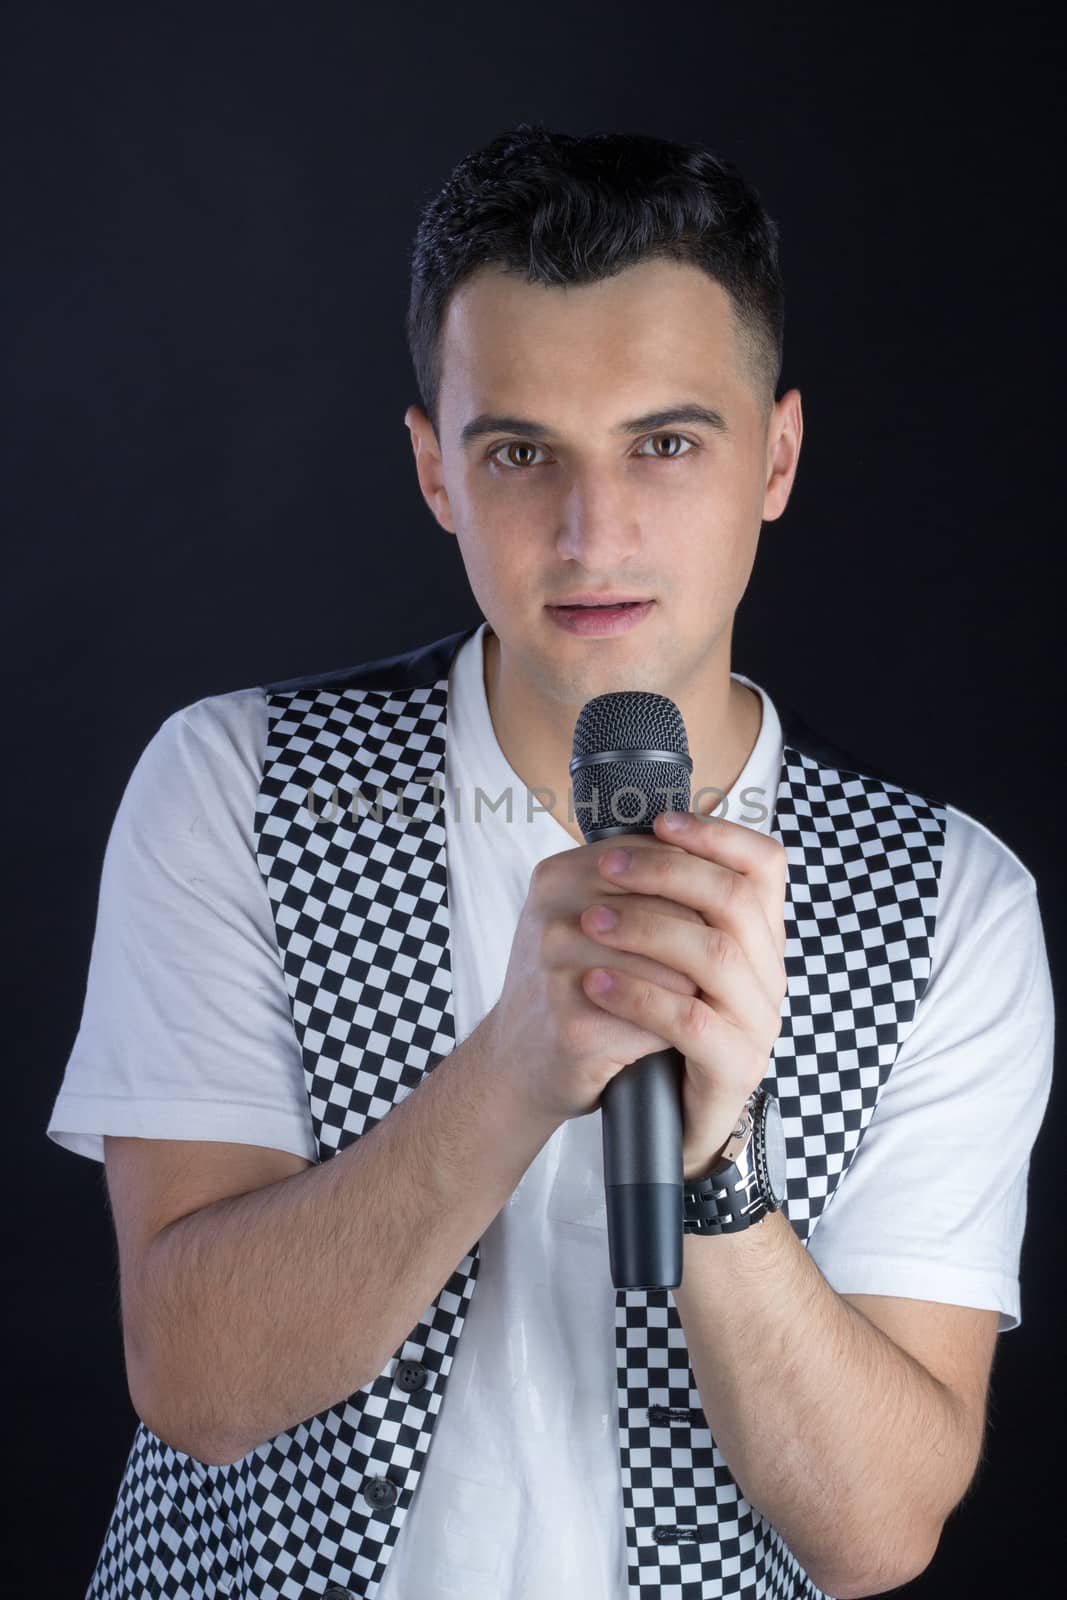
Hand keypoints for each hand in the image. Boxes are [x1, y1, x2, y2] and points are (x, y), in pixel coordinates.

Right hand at [484, 829, 712, 1125]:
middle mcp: (553, 916)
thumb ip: (642, 884)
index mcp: (559, 875)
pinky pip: (658, 1018)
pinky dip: (674, 1029)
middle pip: (676, 914)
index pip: (662, 860)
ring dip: (695, 991)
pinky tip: (665, 1036)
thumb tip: (726, 863)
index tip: (707, 923)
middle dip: (702, 946)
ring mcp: (558, 972)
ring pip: (675, 968)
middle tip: (702, 972)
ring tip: (682, 1004)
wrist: (517, 1064)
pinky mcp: (573, 1026)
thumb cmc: (570, 984)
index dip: (700, 893)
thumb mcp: (589, 919)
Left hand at [578, 810, 788, 1178]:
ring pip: (716, 955)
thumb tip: (620, 838)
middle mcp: (768, 974)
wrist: (662, 1122)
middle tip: (604, 867)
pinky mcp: (733, 1068)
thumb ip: (661, 906)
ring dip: (646, 928)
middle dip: (666, 872)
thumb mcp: (664, 959)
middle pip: (735, 900)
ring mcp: (757, 1023)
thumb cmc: (655, 1028)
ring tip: (588, 923)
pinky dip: (639, 995)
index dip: (718, 835)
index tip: (661, 821)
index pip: (765, 865)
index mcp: (757, 938)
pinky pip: (691, 1021)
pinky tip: (594, 983)